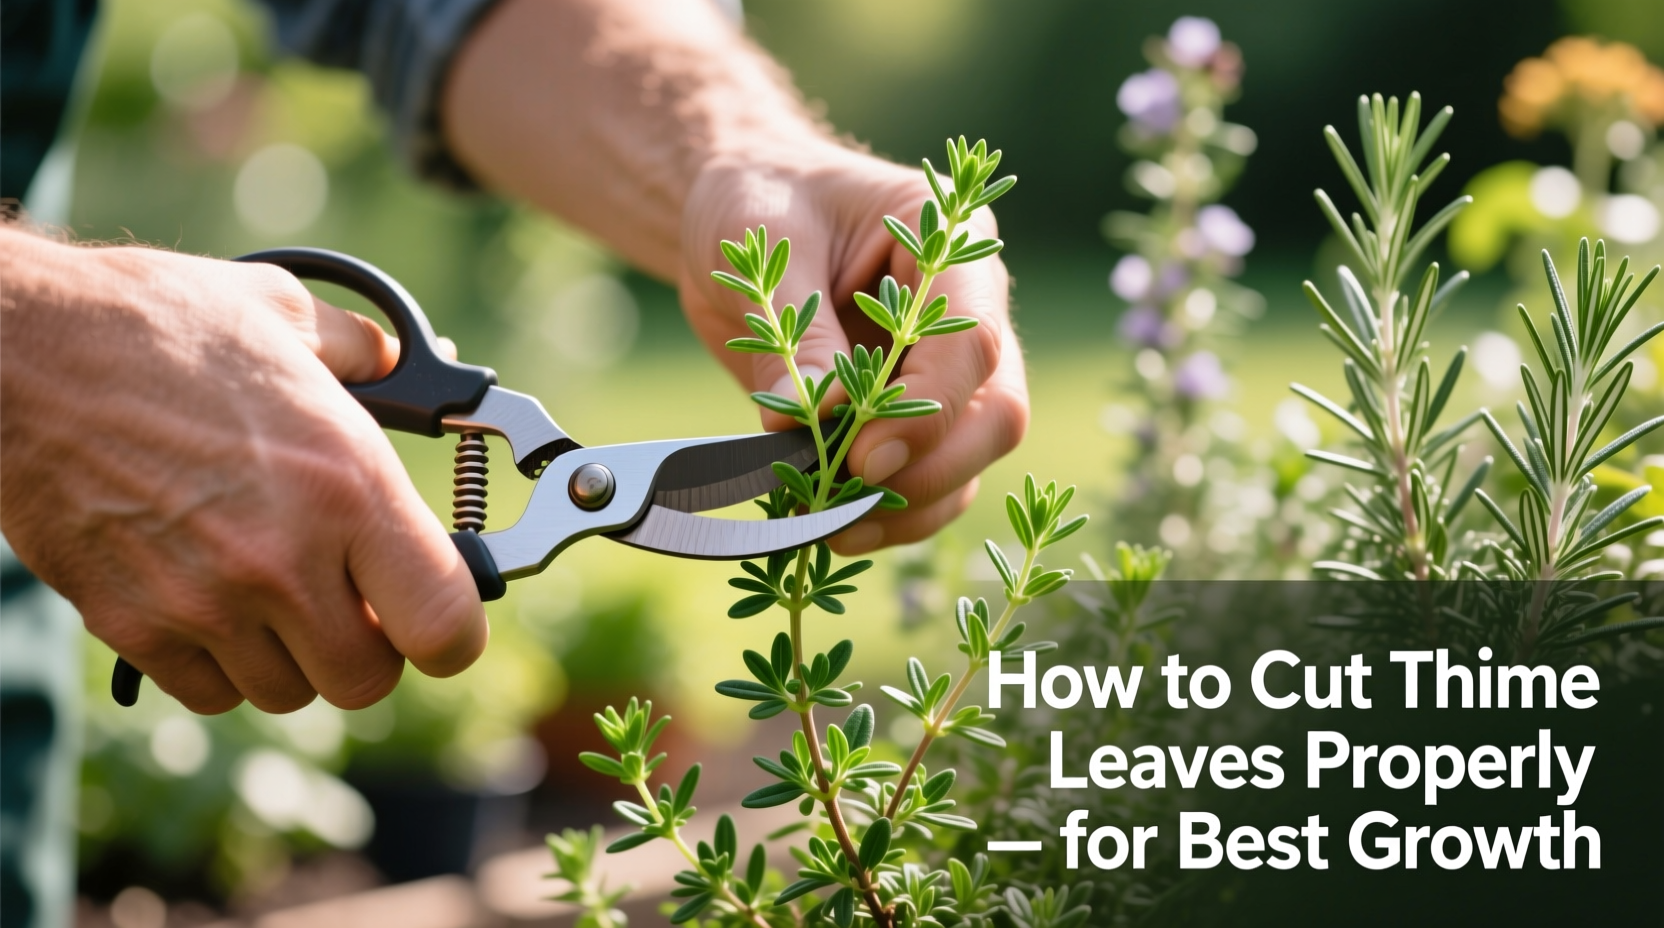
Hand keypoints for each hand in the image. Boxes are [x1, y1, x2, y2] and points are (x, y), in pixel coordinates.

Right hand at [0, 232, 487, 712]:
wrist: (19, 352)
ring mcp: (207, 602)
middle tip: (349, 600)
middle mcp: (286, 559)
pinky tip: (210, 601)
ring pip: (287, 692)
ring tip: (271, 589)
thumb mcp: (284, 316)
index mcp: (348, 486)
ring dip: (292, 656)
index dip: (452, 633)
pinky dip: (219, 664)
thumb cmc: (154, 325)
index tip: (436, 612)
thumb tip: (401, 362)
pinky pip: (208, 691)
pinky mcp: (134, 626)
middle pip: (367, 682)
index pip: (444, 625)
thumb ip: (362, 355)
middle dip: (368, 649)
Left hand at [679, 144, 1029, 552]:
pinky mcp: (908, 416)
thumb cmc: (756, 204)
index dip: (930, 408)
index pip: (972, 338)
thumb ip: (794, 328)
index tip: (864, 456)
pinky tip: (829, 527)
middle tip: (847, 501)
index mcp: (950, 245)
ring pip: (969, 462)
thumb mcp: (764, 243)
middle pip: (994, 413)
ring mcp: (944, 372)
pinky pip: (925, 482)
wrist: (736, 224)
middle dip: (930, 470)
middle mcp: (967, 312)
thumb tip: (810, 416)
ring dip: (908, 509)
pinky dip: (886, 516)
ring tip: (829, 528)